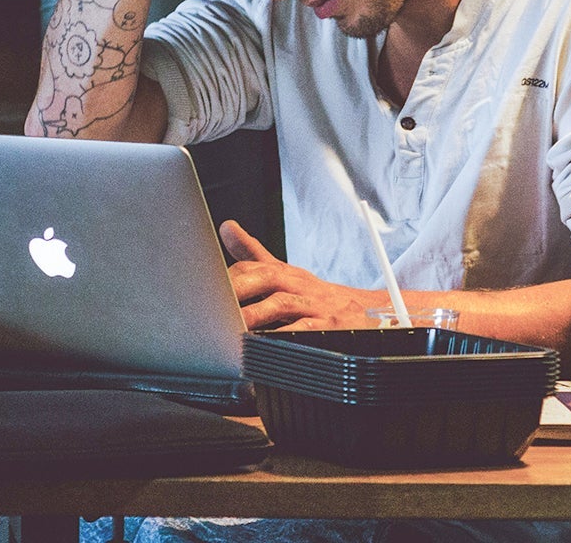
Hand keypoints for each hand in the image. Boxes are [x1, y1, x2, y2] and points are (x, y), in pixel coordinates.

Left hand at [220, 220, 382, 330]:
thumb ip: (254, 253)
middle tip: (213, 305)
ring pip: (282, 303)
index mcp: (284, 272)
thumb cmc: (316, 294)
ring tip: (233, 326)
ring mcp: (314, 303)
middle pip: (266, 277)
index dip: (228, 275)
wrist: (366, 311)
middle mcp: (298, 283)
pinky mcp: (329, 324)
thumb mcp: (285, 271)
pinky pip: (305, 328)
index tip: (204, 287)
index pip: (252, 265)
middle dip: (239, 288)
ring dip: (256, 314)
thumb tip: (226, 227)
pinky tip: (269, 343)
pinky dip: (287, 334)